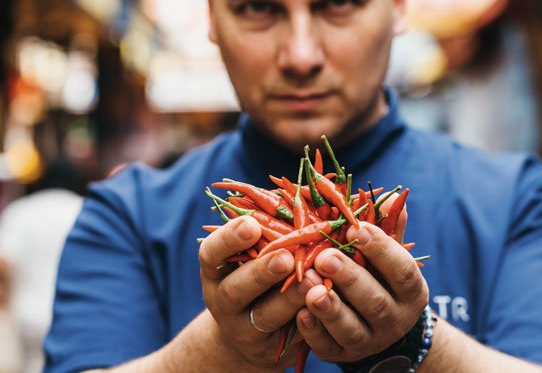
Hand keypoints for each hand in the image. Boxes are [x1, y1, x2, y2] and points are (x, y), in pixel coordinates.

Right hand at [198, 216, 321, 368]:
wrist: (252, 336)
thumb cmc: (259, 278)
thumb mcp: (253, 255)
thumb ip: (271, 229)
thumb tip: (306, 189)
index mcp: (217, 271)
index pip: (212, 253)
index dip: (228, 239)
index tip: (251, 224)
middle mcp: (224, 301)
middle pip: (236, 289)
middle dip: (261, 272)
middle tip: (285, 258)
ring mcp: (246, 330)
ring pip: (267, 317)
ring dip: (291, 299)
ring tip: (314, 282)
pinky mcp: (271, 352)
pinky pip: (292, 337)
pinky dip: (311, 321)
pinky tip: (329, 306)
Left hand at [295, 221, 428, 362]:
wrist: (376, 327)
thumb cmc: (378, 276)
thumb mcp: (388, 255)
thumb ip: (387, 229)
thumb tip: (391, 198)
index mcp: (410, 291)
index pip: (402, 270)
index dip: (381, 249)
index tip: (355, 228)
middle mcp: (394, 320)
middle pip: (375, 301)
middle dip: (350, 278)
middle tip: (325, 256)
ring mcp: (368, 341)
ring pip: (351, 330)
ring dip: (329, 308)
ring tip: (308, 284)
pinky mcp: (341, 355)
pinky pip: (327, 347)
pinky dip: (313, 331)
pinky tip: (299, 313)